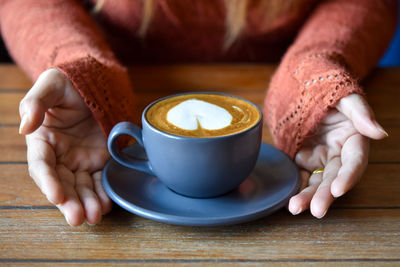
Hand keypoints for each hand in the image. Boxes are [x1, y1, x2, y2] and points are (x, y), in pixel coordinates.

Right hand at [19, 68, 111, 225]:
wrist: (93, 85)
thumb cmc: (68, 84)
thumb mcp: (50, 85)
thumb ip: (35, 103)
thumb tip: (25, 127)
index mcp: (43, 140)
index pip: (42, 165)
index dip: (47, 181)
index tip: (56, 195)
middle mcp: (60, 155)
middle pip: (62, 183)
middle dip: (69, 202)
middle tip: (78, 218)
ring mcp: (80, 160)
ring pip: (81, 187)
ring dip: (87, 203)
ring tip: (95, 216)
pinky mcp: (98, 161)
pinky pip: (100, 180)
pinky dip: (102, 194)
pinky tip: (107, 205)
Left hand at [289, 94, 387, 217]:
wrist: (304, 85)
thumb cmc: (328, 88)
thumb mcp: (345, 95)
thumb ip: (360, 111)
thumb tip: (380, 133)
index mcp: (353, 139)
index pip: (354, 161)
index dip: (348, 177)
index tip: (338, 189)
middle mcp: (338, 153)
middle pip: (334, 178)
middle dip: (325, 195)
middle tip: (315, 210)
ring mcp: (319, 157)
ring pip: (316, 181)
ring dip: (307, 196)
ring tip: (294, 208)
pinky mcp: (303, 158)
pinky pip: (300, 175)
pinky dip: (295, 187)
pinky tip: (286, 199)